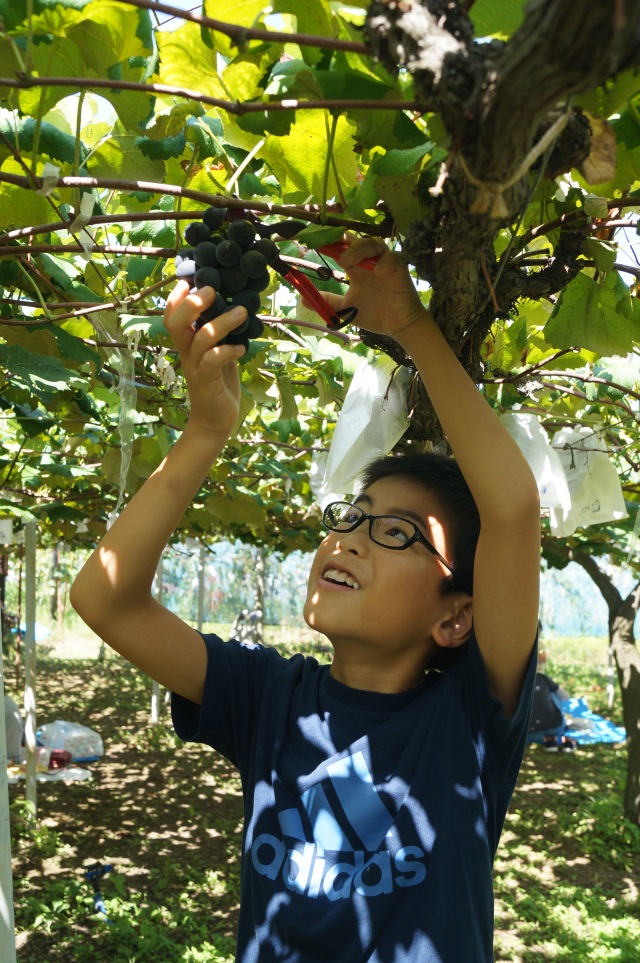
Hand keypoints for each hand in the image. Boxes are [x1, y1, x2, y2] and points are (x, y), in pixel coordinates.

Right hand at [163, 282, 246, 437]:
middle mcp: (187, 354)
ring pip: (201, 339)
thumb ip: (221, 334)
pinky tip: (242, 348)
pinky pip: (213, 361)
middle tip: (211, 290)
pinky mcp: (207, 383)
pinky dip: (228, 351)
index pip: (171, 317)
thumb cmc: (219, 385)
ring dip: (222, 322)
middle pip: (176, 324)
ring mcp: (196, 368)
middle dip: (191, 304)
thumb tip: (236, 306)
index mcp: (187, 345)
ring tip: (243, 312)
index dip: (176, 298)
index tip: (189, 280)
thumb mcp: (219, 354)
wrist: (215, 422)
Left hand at [318, 237, 427, 340]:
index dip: (328, 242)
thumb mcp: (346, 309)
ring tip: (347, 261)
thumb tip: (303, 299)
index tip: (312, 241)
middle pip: (355, 240)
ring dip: (359, 249)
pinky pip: (392, 258)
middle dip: (342, 239)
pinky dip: (383, 262)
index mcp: (355, 267)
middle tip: (328, 247)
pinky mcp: (399, 269)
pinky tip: (377, 272)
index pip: (341, 247)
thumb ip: (328, 301)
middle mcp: (369, 261)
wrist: (397, 326)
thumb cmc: (374, 314)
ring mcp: (384, 263)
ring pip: (373, 243)